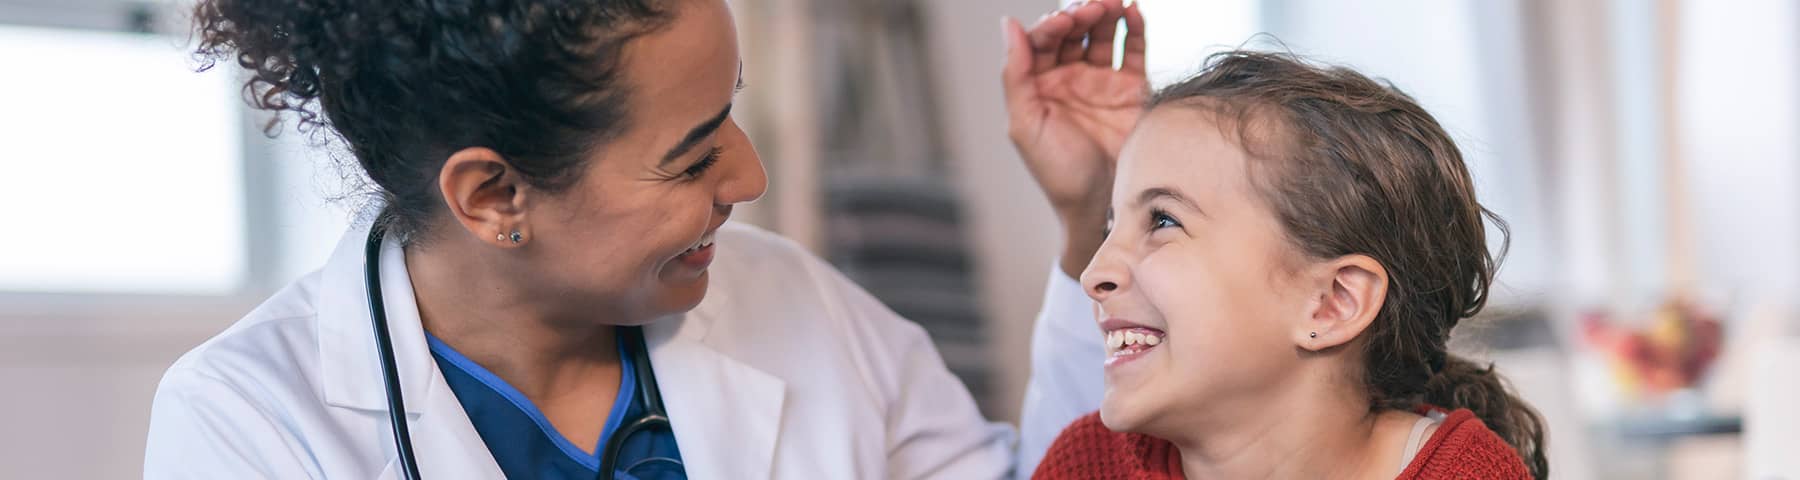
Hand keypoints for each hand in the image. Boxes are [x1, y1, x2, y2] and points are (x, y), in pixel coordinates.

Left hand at [1001, 0, 1146, 276]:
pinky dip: (1134, 29)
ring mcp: (1100, 82)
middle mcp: (1068, 79)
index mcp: (1038, 86)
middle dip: (1080, 13)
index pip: (1042, 40)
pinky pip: (1132, 51)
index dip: (1053, 24)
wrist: (1102, 203)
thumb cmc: (1058, 172)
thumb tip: (1009, 24)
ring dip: (1106, 13)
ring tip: (1113, 2)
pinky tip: (1133, 12)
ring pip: (1102, 35)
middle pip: (1073, 31)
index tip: (1065, 20)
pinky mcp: (1131, 89)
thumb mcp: (1025, 124)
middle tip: (1092, 7)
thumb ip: (1015, 73)